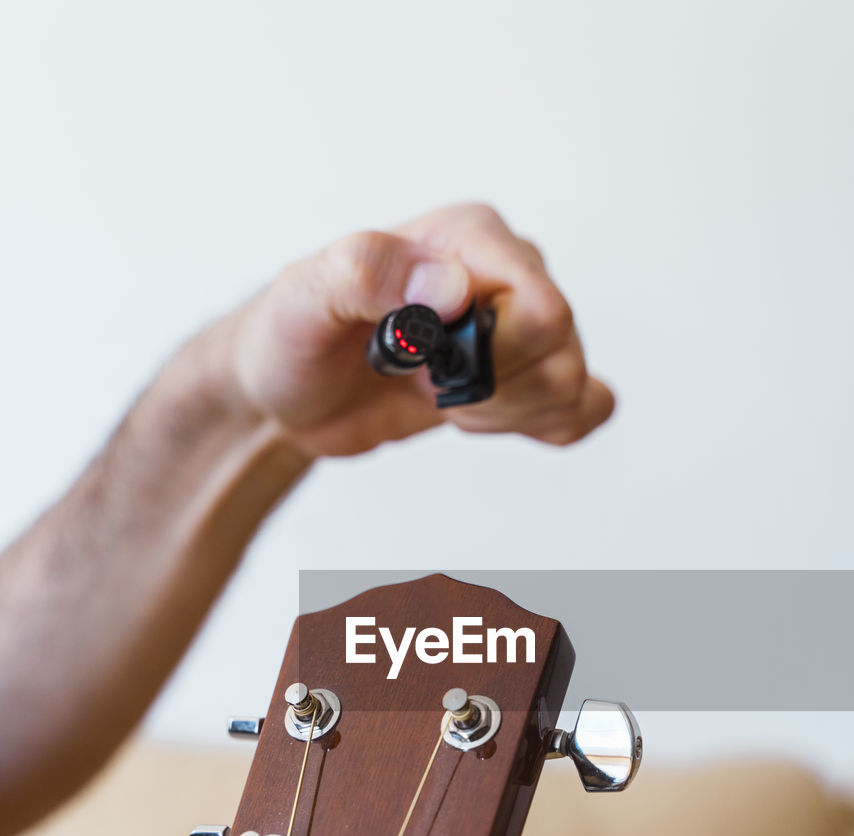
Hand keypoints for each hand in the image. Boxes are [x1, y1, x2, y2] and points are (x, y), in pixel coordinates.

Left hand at [227, 202, 615, 457]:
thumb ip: (371, 272)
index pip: (539, 307)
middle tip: (423, 381)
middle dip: (489, 390)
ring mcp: (521, 326)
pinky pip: (584, 407)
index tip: (420, 361)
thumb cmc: (292, 336)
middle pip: (560, 352)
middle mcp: (508, 273)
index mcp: (469, 237)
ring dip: (502, 413)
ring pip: (570, 386)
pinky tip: (479, 416)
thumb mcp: (306, 297)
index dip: (487, 357)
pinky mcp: (524, 375)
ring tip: (440, 395)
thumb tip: (449, 285)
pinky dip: (536, 426)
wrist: (287, 391)